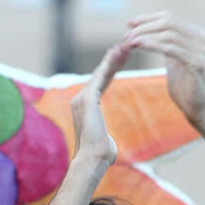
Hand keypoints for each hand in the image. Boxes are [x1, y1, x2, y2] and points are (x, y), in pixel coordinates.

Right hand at [71, 40, 130, 165]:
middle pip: (99, 76)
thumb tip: (110, 146)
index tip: (122, 60)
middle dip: (113, 61)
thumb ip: (105, 137)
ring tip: (125, 45)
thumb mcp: (105, 142)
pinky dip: (109, 64)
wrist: (93, 159)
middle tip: (125, 46)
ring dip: (112, 58)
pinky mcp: (87, 99)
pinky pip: (100, 76)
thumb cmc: (101, 155)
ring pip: (100, 73)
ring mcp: (81, 98)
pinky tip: (118, 53)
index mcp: (84, 108)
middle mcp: (79, 100)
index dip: (111, 71)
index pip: (100, 84)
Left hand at [125, 11, 204, 125]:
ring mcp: (201, 50)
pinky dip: (152, 45)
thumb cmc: (184, 86)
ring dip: (144, 36)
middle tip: (126, 36)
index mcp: (199, 35)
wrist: (198, 108)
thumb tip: (149, 33)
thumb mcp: (175, 60)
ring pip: (168, 34)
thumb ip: (168, 45)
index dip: (148, 18)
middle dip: (144, 27)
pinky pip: (170, 48)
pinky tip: (139, 46)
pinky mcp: (196, 63)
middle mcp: (203, 39)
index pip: (170, 18)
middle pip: (168, 22)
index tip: (129, 23)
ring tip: (128, 42)